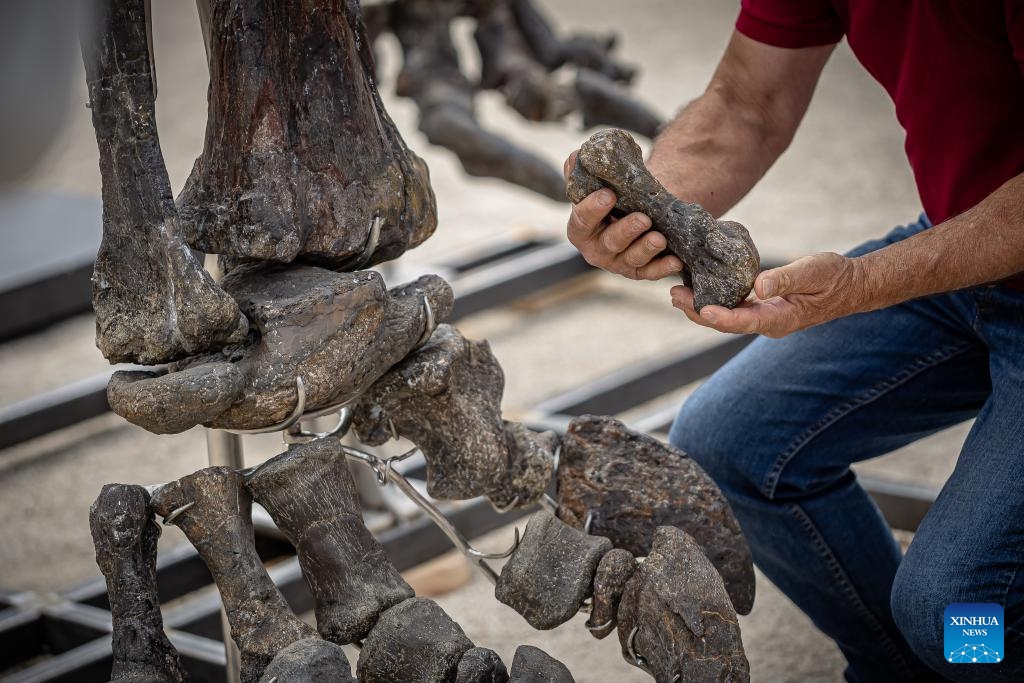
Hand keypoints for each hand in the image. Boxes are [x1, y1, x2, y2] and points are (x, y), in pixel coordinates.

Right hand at [563, 151, 683, 279]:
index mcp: (580, 230)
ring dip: (646, 249)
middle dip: (626, 231)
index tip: (609, 194)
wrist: (636, 209)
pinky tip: (676, 260)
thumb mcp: (597, 183)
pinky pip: (650, 273)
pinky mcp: (639, 271)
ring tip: (660, 238)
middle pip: (609, 243)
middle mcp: (596, 250)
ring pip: (631, 260)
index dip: (593, 209)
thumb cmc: (613, 196)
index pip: (581, 221)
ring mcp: (618, 263)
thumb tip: (577, 156)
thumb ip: (581, 171)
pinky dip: (663, 268)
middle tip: (643, 219)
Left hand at [670, 252, 862, 337]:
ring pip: (726, 316)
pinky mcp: (762, 307)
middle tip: (674, 295)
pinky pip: (732, 306)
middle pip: (726, 323)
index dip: (721, 318)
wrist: (849, 286)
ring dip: (699, 307)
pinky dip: (713, 298)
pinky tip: (698, 286)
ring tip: (676, 293)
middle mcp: (768, 322)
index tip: (701, 308)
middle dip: (698, 312)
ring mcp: (764, 316)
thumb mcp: (813, 272)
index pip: (744, 322)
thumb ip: (786, 279)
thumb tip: (759, 286)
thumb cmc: (834, 277)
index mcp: (780, 319)